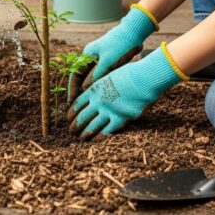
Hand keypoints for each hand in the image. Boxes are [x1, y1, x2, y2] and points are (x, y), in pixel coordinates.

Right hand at [67, 5, 156, 104]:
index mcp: (88, 54)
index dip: (72, 89)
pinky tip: (101, 95)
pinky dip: (99, 84)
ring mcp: (100, 58)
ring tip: (88, 103)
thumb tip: (85, 89)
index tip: (72, 101)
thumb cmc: (120, 45)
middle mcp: (91, 56)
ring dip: (89, 89)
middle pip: (82, 77)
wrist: (134, 32)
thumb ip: (96, 75)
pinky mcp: (109, 60)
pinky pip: (101, 75)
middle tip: (77, 106)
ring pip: (91, 77)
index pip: (75, 74)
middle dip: (79, 91)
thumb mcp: (108, 61)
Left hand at [68, 44, 186, 138]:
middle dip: (75, 126)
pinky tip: (94, 140)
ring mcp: (109, 111)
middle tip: (71, 132)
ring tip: (80, 138)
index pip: (77, 104)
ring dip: (84, 134)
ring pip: (91, 126)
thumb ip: (101, 86)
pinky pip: (106, 131)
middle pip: (81, 117)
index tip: (69, 119)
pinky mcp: (121, 118)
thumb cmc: (131, 73)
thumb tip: (95, 92)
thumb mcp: (110, 75)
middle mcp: (99, 101)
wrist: (145, 78)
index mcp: (95, 89)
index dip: (72, 113)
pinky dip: (98, 137)